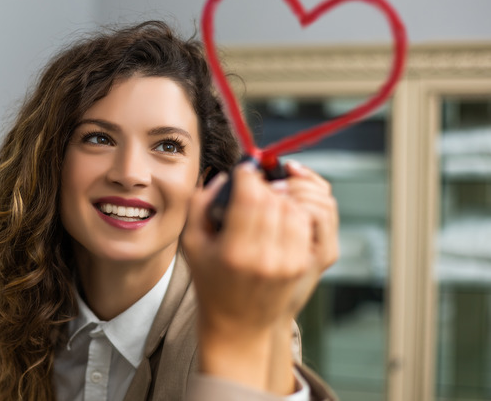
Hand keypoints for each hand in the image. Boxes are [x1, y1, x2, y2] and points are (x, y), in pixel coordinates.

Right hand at [181, 161, 333, 392]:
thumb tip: (226, 178)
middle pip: (272, 200)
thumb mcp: (192, 243)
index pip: (249, 197)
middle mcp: (263, 258)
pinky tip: (279, 215)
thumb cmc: (210, 281)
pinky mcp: (300, 265)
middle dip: (262, 185)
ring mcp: (286, 262)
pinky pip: (304, 223)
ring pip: (292, 208)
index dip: (247, 175)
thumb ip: (200, 204)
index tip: (242, 171)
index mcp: (233, 251)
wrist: (237, 324)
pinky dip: (293, 212)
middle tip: (252, 186)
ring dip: (279, 198)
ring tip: (265, 200)